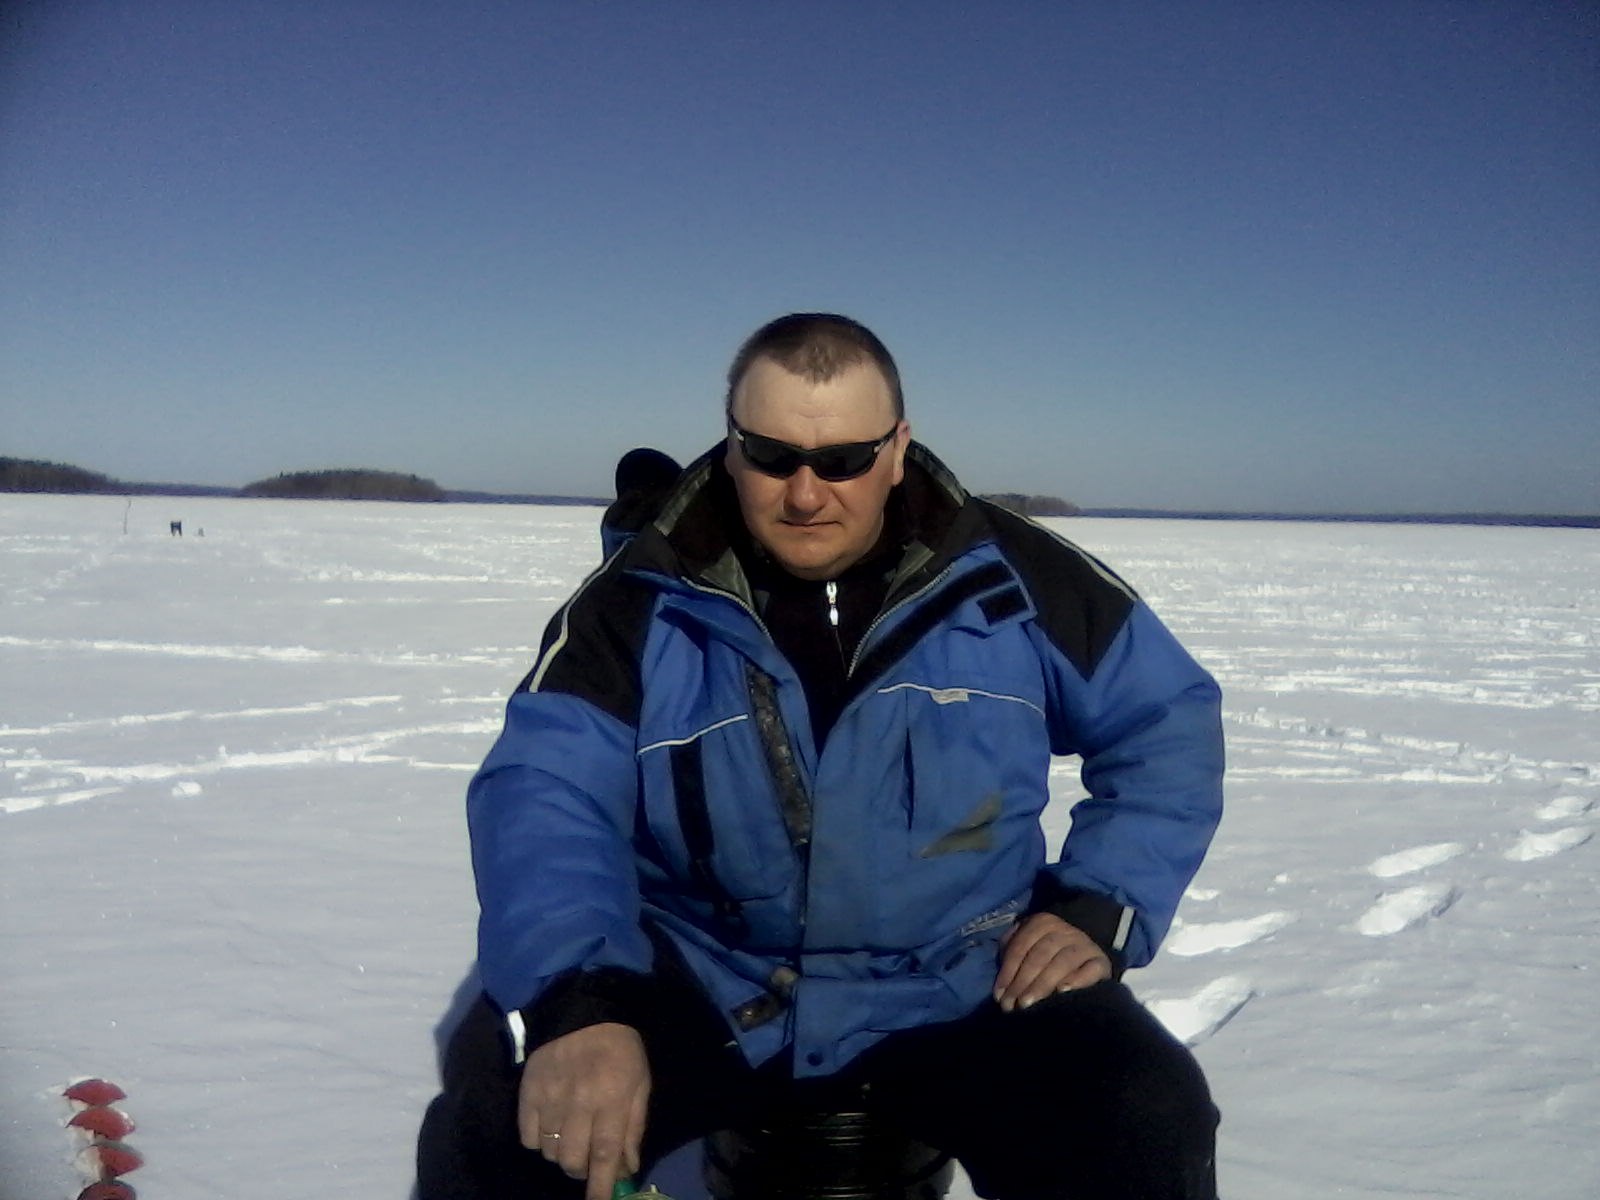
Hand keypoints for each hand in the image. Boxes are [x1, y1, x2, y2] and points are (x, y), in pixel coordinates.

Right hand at [518, 1022, 649, 1199]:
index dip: (602, 1185)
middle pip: (572, 1159)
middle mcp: (578, 1103)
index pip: (605, 1154)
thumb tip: (628, 1168)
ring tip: (571, 1135)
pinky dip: (539, 1140)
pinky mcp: (528, 1092)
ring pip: (549, 1151)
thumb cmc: (620, 1050)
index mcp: (611, 1099)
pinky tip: (550, 1126)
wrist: (583, 1011)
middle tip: (587, 1159)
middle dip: (581, 1169)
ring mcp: (549, 1098)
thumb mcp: (640, 1084)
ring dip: (561, 1153)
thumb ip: (634, 1127)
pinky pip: (527, 1137)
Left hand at [993, 913, 1111, 1011]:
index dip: (1008, 972)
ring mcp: (1084, 944)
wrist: (1085, 950)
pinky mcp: (1101, 961)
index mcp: (1042, 923)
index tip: (999, 996)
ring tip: (1028, 1003)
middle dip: (1023, 982)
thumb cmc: (1047, 952)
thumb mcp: (1027, 945)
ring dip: (1043, 984)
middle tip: (1013, 1005)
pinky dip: (1078, 979)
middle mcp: (1064, 930)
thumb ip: (1011, 952)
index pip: (1021, 947)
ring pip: (1062, 962)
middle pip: (1040, 955)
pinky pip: (1091, 969)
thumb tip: (1002, 979)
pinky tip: (1063, 991)